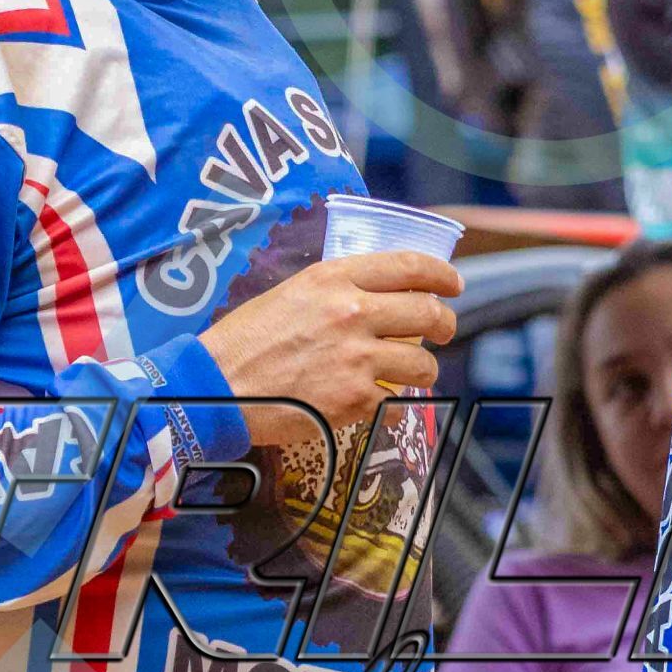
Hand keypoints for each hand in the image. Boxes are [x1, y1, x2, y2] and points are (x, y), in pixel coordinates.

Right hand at [199, 249, 460, 448]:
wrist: (218, 386)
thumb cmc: (246, 341)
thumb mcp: (290, 293)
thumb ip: (335, 291)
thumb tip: (377, 298)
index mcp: (333, 278)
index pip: (408, 266)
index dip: (441, 274)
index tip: (453, 283)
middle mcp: (351, 312)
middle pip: (428, 312)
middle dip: (445, 323)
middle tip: (444, 329)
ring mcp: (357, 357)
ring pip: (423, 363)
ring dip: (424, 369)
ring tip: (410, 373)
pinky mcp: (355, 398)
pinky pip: (396, 401)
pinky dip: (391, 405)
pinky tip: (376, 403)